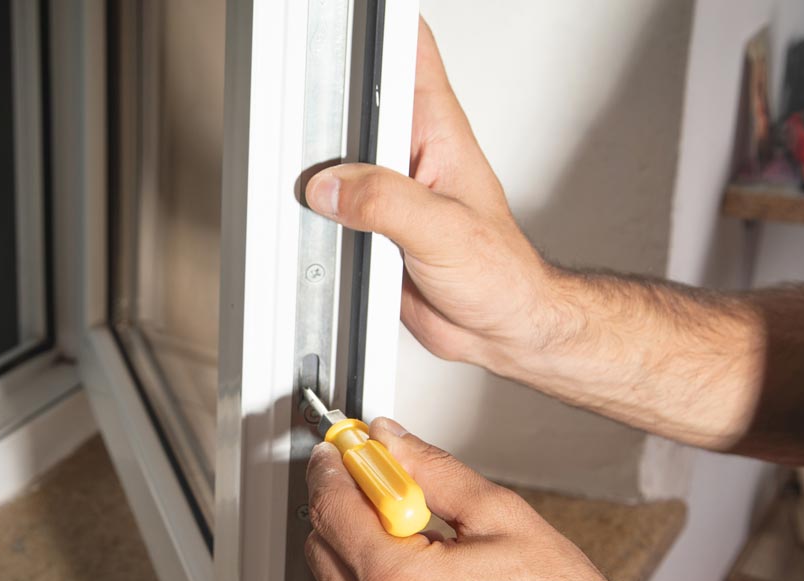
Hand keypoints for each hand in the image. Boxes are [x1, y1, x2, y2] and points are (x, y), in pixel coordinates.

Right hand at [304, 20, 558, 366]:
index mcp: (439, 134)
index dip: (377, 26)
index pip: (410, 51)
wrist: (500, 327)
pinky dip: (316, 210)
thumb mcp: (442, 231)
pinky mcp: (372, 226)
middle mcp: (412, 154)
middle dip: (326, 102)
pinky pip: (331, 205)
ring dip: (318, 167)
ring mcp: (389, 189)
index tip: (343, 20)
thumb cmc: (500, 274)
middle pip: (357, 101)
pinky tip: (315, 220)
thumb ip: (384, 202)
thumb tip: (332, 186)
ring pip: (337, 155)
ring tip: (306, 181)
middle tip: (302, 118)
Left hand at [304, 417, 651, 580]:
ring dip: (353, 562)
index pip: (331, 510)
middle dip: (345, 514)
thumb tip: (389, 440)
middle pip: (321, 550)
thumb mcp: (499, 515)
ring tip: (413, 554)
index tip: (338, 457)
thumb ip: (431, 470)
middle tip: (384, 498)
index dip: (333, 471)